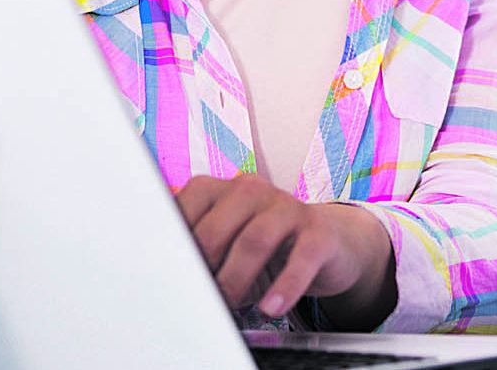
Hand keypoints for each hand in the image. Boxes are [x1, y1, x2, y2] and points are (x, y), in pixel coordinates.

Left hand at [174, 174, 396, 325]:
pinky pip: (301, 258)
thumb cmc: (264, 247)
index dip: (176, 246)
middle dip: (204, 269)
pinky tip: (272, 306)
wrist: (324, 242)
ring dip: (236, 280)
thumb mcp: (227, 245)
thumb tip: (174, 278)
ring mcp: (288, 207)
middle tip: (201, 297)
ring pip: (255, 240)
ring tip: (231, 304)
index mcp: (222, 189)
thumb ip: (200, 250)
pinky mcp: (319, 232)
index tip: (172, 274)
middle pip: (216, 228)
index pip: (186, 207)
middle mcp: (253, 190)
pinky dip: (284, 286)